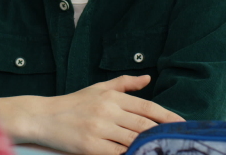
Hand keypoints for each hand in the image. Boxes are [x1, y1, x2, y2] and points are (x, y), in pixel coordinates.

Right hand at [0, 75, 183, 154]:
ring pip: (132, 141)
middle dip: (162, 135)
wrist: (43, 117)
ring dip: (148, 147)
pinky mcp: (90, 146)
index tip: (182, 125)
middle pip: (144, 126)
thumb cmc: (73, 103)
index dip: (167, 117)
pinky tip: (138, 154)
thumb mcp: (98, 88)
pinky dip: (129, 154)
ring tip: (162, 150)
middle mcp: (107, 110)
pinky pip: (117, 153)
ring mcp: (99, 129)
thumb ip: (124, 84)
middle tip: (178, 142)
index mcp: (111, 96)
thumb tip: (148, 78)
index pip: (147, 107)